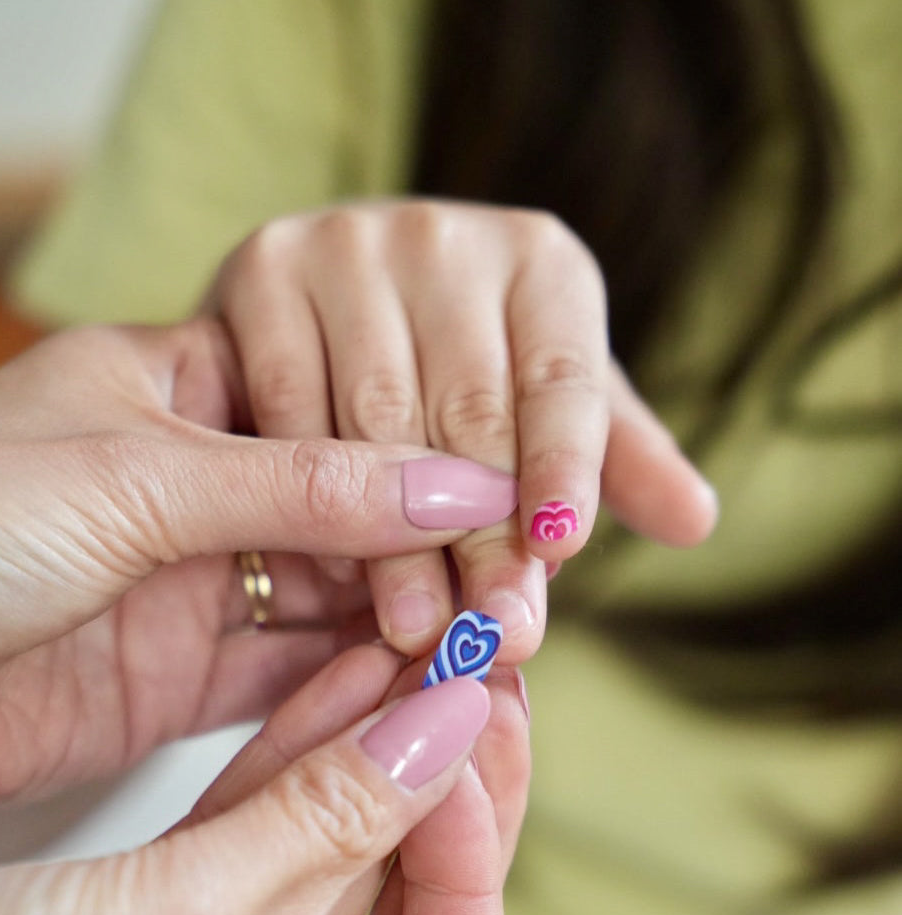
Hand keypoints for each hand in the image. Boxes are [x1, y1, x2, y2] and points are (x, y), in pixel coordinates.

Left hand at [0, 322, 516, 812]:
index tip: (505, 489)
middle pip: (341, 512)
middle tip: (513, 584)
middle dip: (424, 549)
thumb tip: (460, 482)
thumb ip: (308, 484)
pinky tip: (415, 691)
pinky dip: (348, 689)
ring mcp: (183, 586)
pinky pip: (284, 680)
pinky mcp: (173, 680)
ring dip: (400, 624)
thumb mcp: (138, 480)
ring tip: (486, 644)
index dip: (418, 446)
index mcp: (168, 391)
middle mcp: (185, 487)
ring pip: (325, 600)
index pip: (329, 404)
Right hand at [0, 644, 529, 914]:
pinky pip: (255, 852)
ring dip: (366, 768)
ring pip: (327, 872)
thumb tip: (449, 731)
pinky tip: (334, 694)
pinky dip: (290, 775)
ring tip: (411, 667)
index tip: (468, 745)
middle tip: (472, 692)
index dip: (476, 860)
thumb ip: (339, 816)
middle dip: (434, 798)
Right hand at [209, 199, 718, 659]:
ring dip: (396, 539)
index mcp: (540, 261)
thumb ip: (613, 460)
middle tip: (491, 632)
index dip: (562, 470)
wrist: (342, 302)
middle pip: (471, 410)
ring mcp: (346, 245)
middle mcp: (445, 237)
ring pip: (377, 419)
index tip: (557, 554)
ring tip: (418, 630)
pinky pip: (289, 402)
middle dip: (481, 535)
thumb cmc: (471, 366)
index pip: (562, 380)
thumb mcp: (551, 405)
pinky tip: (337, 568)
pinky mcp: (262, 269)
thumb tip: (698, 521)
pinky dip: (311, 488)